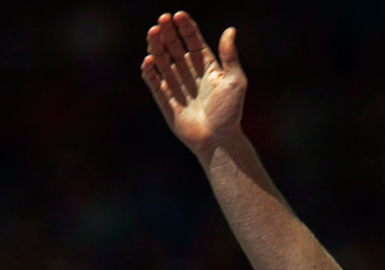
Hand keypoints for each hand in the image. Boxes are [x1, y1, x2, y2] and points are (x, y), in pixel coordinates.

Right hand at [140, 11, 246, 156]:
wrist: (218, 140)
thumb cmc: (230, 112)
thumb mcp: (235, 81)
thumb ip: (230, 56)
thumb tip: (231, 29)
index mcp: (207, 66)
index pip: (193, 41)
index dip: (185, 27)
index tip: (178, 15)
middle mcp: (190, 73)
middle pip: (174, 47)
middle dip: (168, 33)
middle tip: (162, 20)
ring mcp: (176, 84)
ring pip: (162, 60)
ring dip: (156, 45)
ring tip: (154, 32)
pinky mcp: (164, 98)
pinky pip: (154, 81)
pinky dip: (150, 70)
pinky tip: (150, 59)